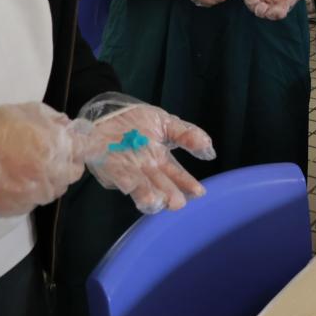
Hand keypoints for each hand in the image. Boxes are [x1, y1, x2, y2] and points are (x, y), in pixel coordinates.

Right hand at [0, 103, 84, 216]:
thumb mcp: (31, 111)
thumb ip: (56, 121)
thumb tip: (69, 128)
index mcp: (57, 149)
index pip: (87, 150)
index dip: (84, 145)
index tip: (79, 144)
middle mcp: (51, 176)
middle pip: (73, 173)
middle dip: (67, 163)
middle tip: (51, 155)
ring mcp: (34, 196)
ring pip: (54, 190)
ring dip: (49, 179)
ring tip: (30, 169)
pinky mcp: (17, 209)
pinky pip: (33, 201)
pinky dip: (29, 192)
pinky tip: (15, 181)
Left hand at [76, 93, 215, 214]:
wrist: (105, 112)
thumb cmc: (135, 119)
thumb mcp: (165, 122)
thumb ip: (187, 135)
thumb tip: (210, 151)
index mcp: (159, 159)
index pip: (176, 175)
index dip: (187, 183)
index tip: (199, 192)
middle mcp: (145, 170)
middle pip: (160, 184)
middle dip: (169, 194)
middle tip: (178, 202)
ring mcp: (128, 171)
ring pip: (141, 186)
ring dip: (149, 195)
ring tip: (157, 201)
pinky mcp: (109, 168)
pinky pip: (119, 176)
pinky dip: (127, 182)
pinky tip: (134, 186)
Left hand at [242, 0, 307, 20]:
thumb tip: (289, 4)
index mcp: (282, 5)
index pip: (278, 14)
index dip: (275, 13)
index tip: (275, 9)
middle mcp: (271, 4)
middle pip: (264, 13)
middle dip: (261, 11)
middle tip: (261, 6)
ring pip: (254, 7)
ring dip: (253, 5)